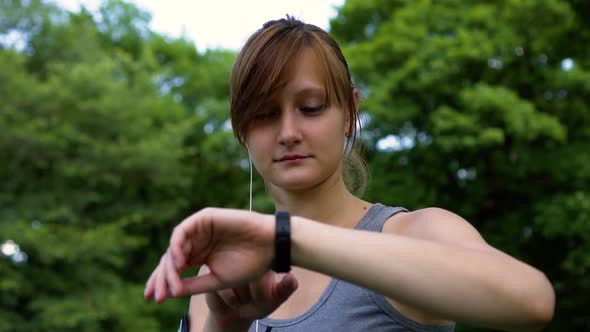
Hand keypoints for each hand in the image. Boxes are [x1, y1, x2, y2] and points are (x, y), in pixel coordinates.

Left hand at [144, 208, 276, 302]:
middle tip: (157, 295)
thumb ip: (194, 285)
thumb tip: (170, 293)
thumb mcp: (218, 280)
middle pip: (170, 258)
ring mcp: (199, 229)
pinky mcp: (204, 217)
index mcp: (200, 255)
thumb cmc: (249, 264)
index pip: (174, 269)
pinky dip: (177, 246)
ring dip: (168, 265)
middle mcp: (197, 242)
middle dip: (161, 278)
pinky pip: (183, 231)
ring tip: (170, 281)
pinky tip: (178, 262)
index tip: (154, 299)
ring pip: (173, 246)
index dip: (162, 283)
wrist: (270, 247)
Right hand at [203, 266, 297, 326]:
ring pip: (234, 283)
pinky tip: (230, 301)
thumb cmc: (257, 302)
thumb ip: (285, 290)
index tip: (266, 297)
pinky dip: (228, 300)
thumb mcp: (274, 299)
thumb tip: (291, 278)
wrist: (235, 313)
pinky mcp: (209, 272)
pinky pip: (220, 288)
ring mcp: (225, 262)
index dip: (263, 290)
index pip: (264, 270)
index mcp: (261, 257)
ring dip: (239, 300)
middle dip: (251, 296)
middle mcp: (243, 254)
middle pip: (248, 275)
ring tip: (242, 301)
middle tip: (253, 302)